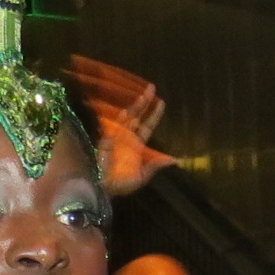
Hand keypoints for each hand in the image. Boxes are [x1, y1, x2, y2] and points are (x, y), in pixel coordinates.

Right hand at [68, 55, 175, 196]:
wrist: (101, 187)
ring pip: (127, 116)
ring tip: (144, 94)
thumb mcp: (141, 177)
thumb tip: (174, 160)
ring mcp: (116, 136)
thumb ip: (154, 166)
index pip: (148, 126)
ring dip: (135, 105)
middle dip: (145, 102)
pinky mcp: (105, 137)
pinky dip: (119, 117)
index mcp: (137, 146)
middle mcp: (127, 137)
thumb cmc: (120, 184)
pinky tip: (126, 109)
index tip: (161, 102)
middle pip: (138, 116)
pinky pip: (113, 124)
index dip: (154, 115)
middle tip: (151, 87)